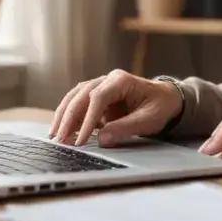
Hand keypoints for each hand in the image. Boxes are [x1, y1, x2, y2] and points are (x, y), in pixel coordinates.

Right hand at [49, 69, 182, 146]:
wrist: (166, 99)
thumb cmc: (160, 106)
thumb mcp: (149, 119)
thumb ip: (126, 128)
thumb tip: (102, 139)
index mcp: (121, 80)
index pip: (98, 98)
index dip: (87, 119)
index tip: (81, 139)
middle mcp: (107, 80)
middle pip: (81, 96)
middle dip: (69, 119)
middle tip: (60, 140)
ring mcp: (100, 87)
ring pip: (75, 98)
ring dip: (63, 117)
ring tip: (55, 137)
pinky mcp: (96, 98)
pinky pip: (78, 105)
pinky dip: (69, 118)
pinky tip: (64, 132)